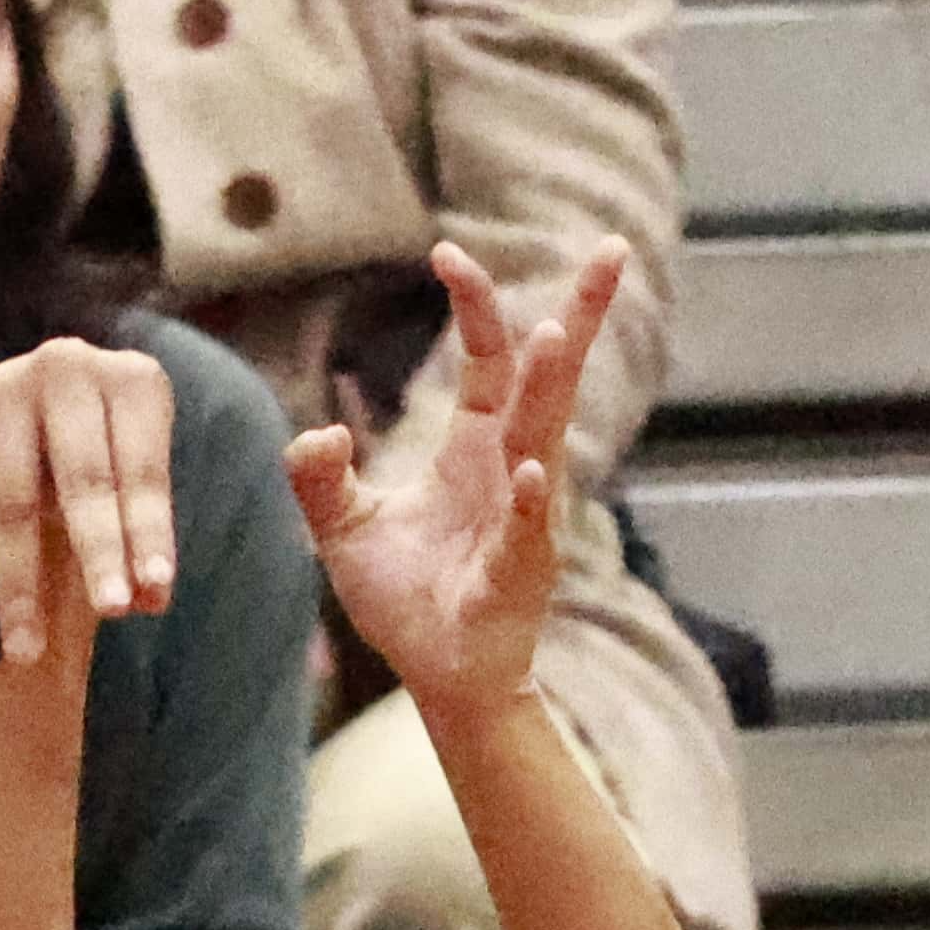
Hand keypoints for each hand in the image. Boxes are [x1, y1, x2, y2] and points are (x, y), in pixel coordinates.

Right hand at [0, 335, 179, 674]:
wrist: (34, 420)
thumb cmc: (105, 457)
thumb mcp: (133, 487)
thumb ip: (140, 536)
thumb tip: (150, 599)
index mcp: (136, 380)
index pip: (144, 469)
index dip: (148, 532)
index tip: (152, 591)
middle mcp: (70, 366)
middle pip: (84, 477)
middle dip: (97, 550)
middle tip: (109, 610)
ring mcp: (8, 382)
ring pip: (16, 500)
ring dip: (23, 579)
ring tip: (30, 647)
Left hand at [282, 242, 622, 719]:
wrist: (441, 680)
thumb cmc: (408, 603)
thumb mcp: (344, 530)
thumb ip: (320, 476)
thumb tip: (315, 433)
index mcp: (477, 446)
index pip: (489, 358)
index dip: (475, 304)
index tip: (448, 250)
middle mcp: (512, 468)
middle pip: (549, 376)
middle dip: (582, 313)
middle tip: (613, 249)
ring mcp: (524, 517)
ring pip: (543, 437)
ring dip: (549, 387)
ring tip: (556, 332)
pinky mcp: (517, 572)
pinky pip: (525, 529)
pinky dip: (527, 499)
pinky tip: (527, 468)